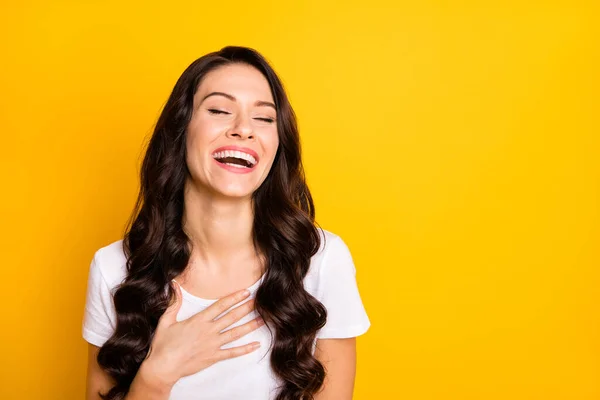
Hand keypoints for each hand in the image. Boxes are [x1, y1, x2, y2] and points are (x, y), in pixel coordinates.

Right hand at [142, 281, 263, 385]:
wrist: (163, 367)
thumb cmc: (163, 344)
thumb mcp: (166, 320)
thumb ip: (174, 303)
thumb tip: (174, 285)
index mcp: (198, 320)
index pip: (220, 306)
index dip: (234, 298)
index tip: (245, 292)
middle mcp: (209, 331)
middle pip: (232, 317)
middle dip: (246, 308)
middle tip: (259, 301)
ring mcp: (213, 344)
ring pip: (235, 333)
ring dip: (250, 326)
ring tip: (262, 319)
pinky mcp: (213, 357)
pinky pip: (232, 353)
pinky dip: (245, 349)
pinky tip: (256, 345)